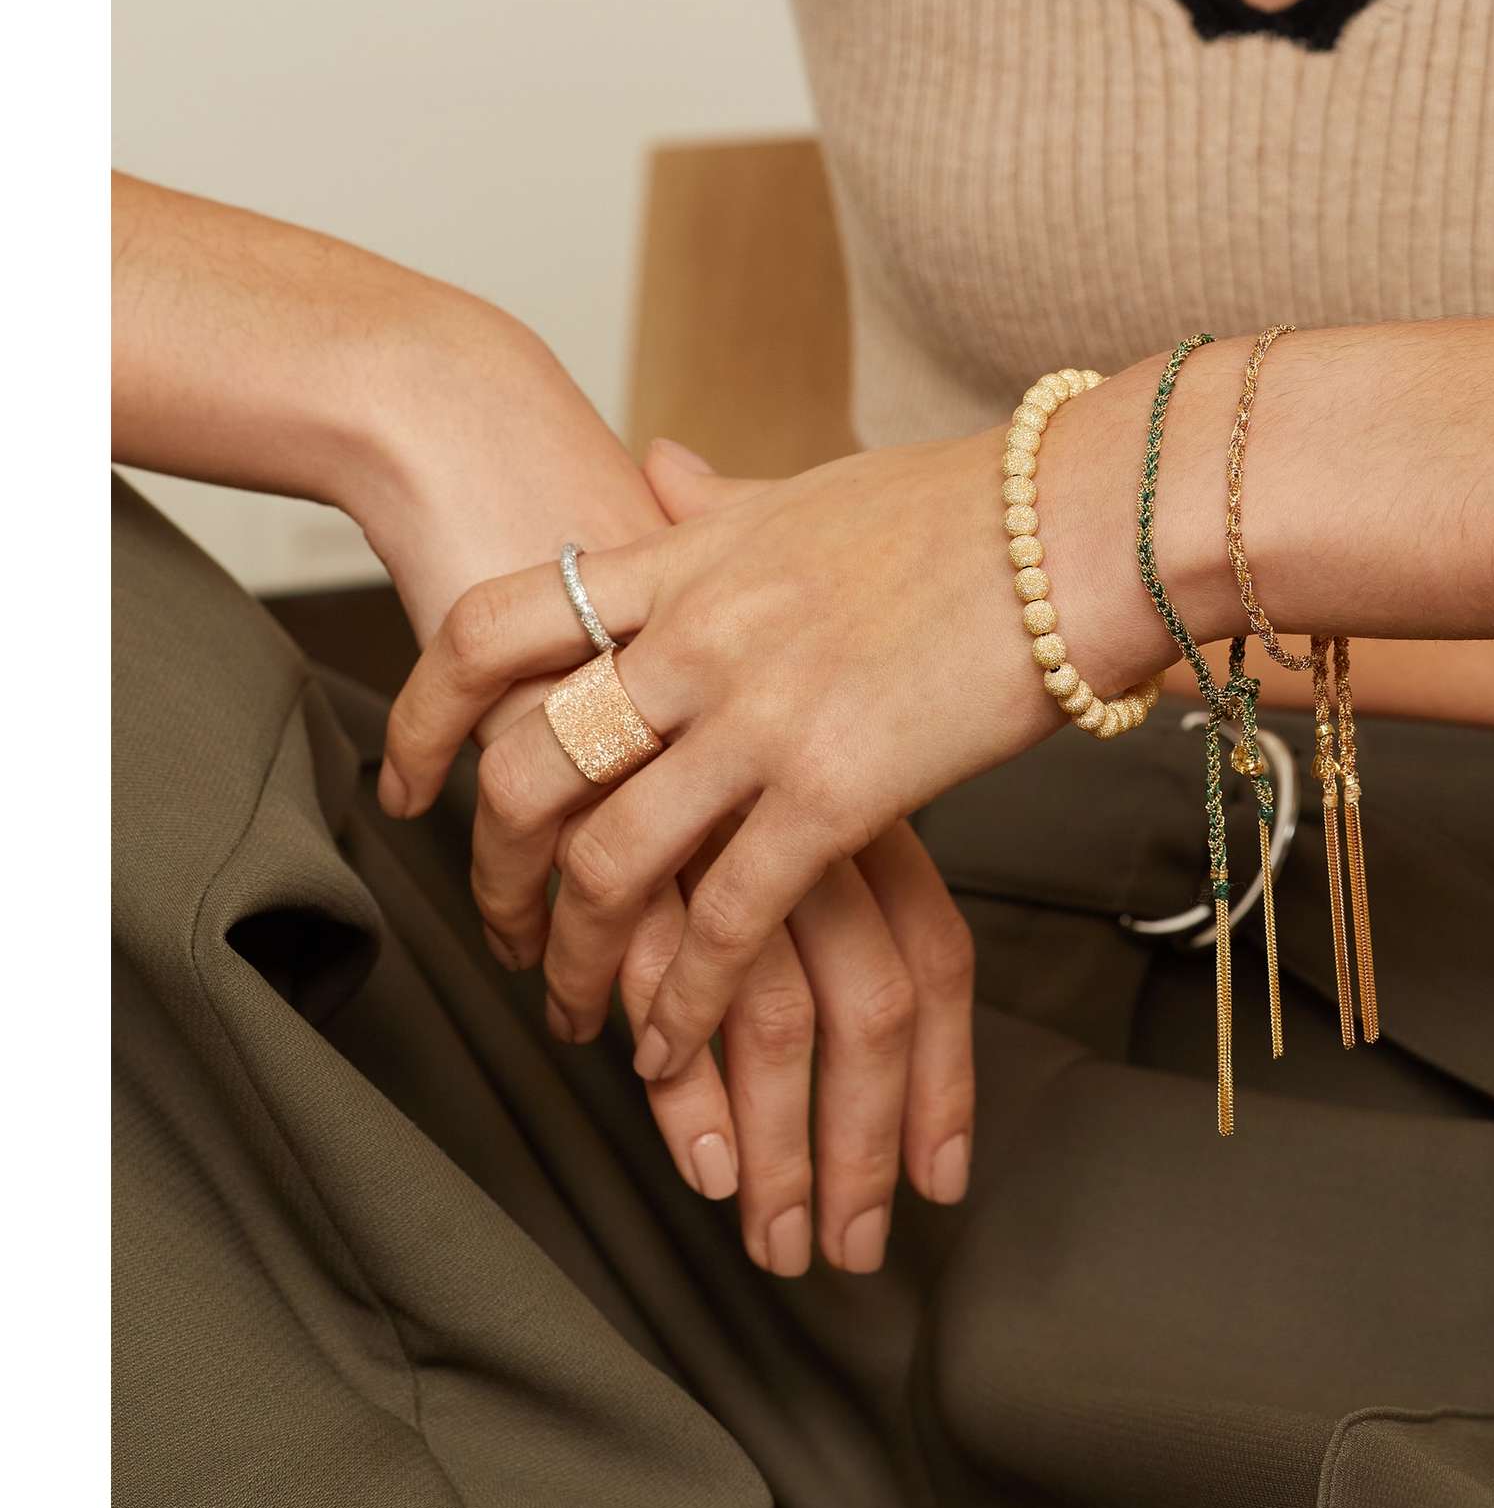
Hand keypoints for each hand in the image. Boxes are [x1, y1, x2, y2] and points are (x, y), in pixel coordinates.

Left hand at [381, 403, 1149, 1167]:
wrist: (1077, 520)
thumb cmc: (959, 504)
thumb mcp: (804, 489)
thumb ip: (713, 500)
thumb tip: (653, 466)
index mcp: (682, 558)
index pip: (494, 625)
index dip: (421, 709)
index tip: (403, 777)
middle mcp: (697, 634)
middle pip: (529, 765)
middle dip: (492, 869)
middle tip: (499, 929)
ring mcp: (760, 712)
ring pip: (609, 860)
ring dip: (576, 958)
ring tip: (576, 1011)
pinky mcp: (836, 788)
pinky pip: (725, 917)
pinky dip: (684, 997)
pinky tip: (674, 1041)